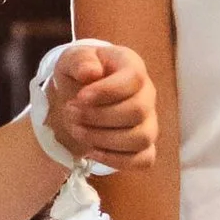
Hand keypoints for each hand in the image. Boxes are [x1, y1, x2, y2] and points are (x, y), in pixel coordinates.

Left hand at [45, 39, 155, 172]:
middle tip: (71, 113)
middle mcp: (147, 94)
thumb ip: (80, 61)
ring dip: (104, 139)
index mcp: (132, 67)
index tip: (80, 97)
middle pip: (137, 111)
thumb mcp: (72, 60)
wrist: (79, 97)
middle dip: (99, 117)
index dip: (107, 91)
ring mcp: (148, 122)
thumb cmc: (80, 74)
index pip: (134, 78)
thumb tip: (91, 72)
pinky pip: (143, 159)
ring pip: (141, 138)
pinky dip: (115, 160)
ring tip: (77, 130)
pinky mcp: (144, 146)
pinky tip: (91, 151)